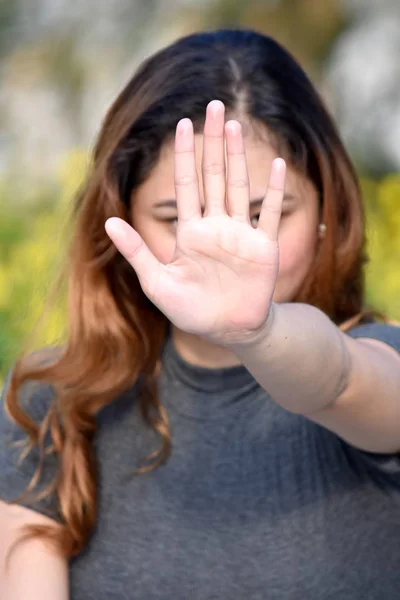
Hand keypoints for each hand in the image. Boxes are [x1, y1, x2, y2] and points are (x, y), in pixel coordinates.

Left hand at [105, 100, 285, 345]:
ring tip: (236, 125)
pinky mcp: (263, 248)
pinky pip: (269, 214)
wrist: (227, 330)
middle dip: (214, 142)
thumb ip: (136, 252)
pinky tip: (278, 165)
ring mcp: (241, 234)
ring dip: (238, 157)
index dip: (184, 155)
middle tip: (215, 106)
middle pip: (215, 175)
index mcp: (191, 232)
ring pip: (240, 186)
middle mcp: (216, 226)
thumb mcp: (157, 283)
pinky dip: (275, 191)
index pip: (186, 184)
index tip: (182, 124)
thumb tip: (108, 222)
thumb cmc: (190, 310)